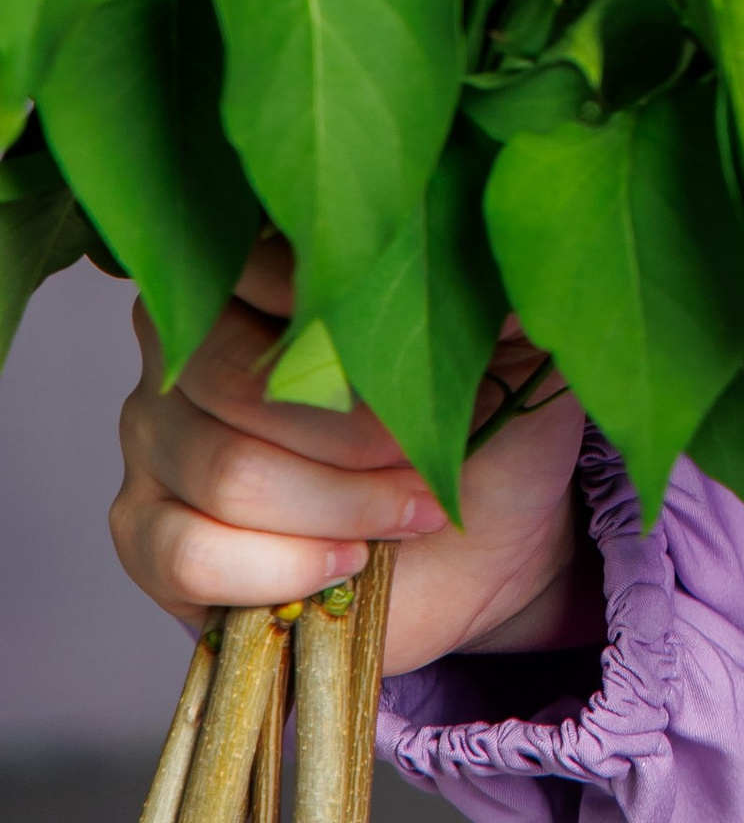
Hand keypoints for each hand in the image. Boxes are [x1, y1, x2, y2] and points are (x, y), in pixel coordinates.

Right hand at [111, 236, 594, 673]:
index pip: (262, 264)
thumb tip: (504, 259)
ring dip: (340, 503)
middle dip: (350, 431)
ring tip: (409, 509)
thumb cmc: (486, 420)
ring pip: (227, 471)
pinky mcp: (148, 536)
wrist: (474, 543)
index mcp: (263, 264)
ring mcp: (155, 438)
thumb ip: (502, 286)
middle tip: (419, 452)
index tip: (418, 357)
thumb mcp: (516, 339)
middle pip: (237, 378)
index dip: (345, 320)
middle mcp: (188, 339)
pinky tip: (347, 560)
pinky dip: (283, 564)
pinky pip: (187, 552)